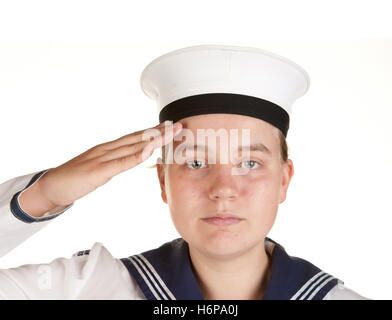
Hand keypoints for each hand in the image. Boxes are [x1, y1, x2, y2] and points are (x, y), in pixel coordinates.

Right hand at [29, 121, 181, 207]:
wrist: (51, 186)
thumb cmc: (75, 179)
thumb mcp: (101, 170)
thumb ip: (116, 163)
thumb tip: (132, 160)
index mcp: (109, 149)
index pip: (136, 138)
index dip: (154, 132)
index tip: (170, 128)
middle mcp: (107, 149)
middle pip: (138, 137)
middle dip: (159, 131)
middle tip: (178, 125)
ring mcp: (102, 157)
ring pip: (132, 145)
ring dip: (153, 138)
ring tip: (171, 131)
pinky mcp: (98, 170)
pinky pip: (120, 162)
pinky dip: (136, 155)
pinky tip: (149, 149)